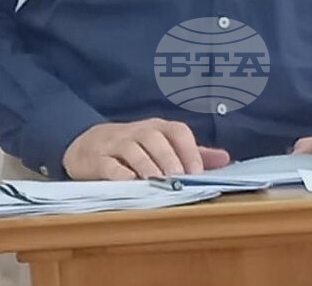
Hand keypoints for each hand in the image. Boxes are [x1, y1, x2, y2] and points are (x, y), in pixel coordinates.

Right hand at [63, 118, 230, 180]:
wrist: (87, 145)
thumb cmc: (133, 146)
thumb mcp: (162, 144)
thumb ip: (192, 153)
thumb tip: (225, 158)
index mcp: (157, 128)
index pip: (177, 130)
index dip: (189, 149)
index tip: (196, 172)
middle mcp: (137, 131)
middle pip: (154, 139)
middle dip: (168, 158)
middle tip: (177, 179)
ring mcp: (115, 144)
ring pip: (132, 150)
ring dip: (147, 166)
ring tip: (157, 182)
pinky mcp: (97, 159)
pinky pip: (108, 164)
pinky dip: (119, 174)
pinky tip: (130, 183)